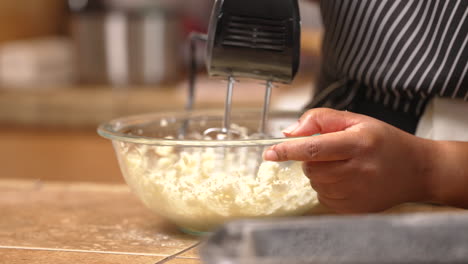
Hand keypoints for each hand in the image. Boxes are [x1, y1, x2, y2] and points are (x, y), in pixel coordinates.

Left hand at [263, 108, 434, 212]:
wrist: (416, 171)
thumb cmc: (385, 142)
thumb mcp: (357, 120)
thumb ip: (320, 119)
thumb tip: (289, 132)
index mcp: (358, 144)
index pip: (313, 148)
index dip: (288, 150)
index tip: (269, 152)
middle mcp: (357, 171)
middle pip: (311, 167)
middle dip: (311, 158)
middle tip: (333, 152)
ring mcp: (356, 194)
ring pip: (315, 182)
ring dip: (320, 172)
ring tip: (345, 165)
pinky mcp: (354, 209)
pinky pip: (324, 197)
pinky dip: (328, 186)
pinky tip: (348, 179)